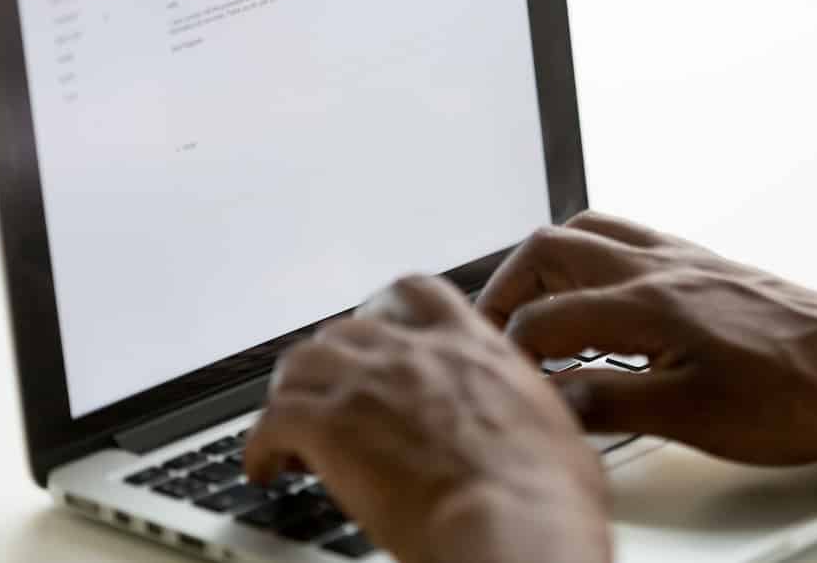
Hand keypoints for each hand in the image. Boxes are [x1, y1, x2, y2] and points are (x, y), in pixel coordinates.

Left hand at [245, 275, 610, 562]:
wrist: (513, 523)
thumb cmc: (545, 492)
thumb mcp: (554, 429)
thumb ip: (526, 411)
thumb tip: (537, 431)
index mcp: (471, 348)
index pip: (417, 294)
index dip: (386, 310)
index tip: (377, 330)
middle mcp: (414, 353)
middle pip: (346, 329)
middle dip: (332, 359)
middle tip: (329, 391)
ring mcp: (367, 384)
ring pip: (300, 363)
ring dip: (292, 392)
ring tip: (289, 423)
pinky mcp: (329, 427)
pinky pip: (272, 421)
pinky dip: (261, 444)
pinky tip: (266, 466)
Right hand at [478, 211, 816, 464]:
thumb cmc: (796, 393)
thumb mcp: (694, 418)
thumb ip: (611, 403)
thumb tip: (552, 398)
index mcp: (647, 305)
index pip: (544, 319)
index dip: (511, 354)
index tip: (505, 382)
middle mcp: (658, 268)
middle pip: (550, 249)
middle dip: (508, 289)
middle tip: (495, 330)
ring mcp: (682, 260)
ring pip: (587, 232)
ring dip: (546, 264)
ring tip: (535, 306)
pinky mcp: (704, 264)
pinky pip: (628, 237)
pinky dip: (591, 257)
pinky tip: (601, 294)